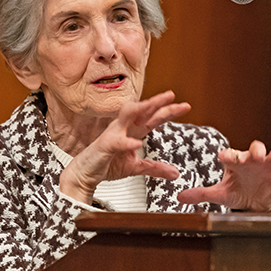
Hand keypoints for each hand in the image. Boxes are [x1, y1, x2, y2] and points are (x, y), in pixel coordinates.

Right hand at [60, 91, 190, 204]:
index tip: (185, 106)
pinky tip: (136, 144)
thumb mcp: (136, 167)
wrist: (85, 174)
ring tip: (153, 105)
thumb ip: (155, 168)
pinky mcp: (104, 146)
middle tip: (172, 95)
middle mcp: (124, 128)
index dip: (168, 111)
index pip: (153, 117)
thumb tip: (175, 173)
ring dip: (140, 109)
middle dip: (157, 102)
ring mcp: (113, 135)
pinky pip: (116, 142)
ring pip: (126, 116)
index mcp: (133, 131)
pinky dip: (126, 143)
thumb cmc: (107, 164)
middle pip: (143, 110)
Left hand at [177, 140, 270, 211]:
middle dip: (256, 150)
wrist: (253, 201)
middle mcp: (251, 160)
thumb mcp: (219, 194)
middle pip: (255, 149)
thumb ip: (201, 194)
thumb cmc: (236, 191)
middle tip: (257, 154)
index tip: (224, 157)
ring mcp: (265, 167)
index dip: (228, 155)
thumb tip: (180, 196)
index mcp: (235, 161)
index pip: (230, 155)